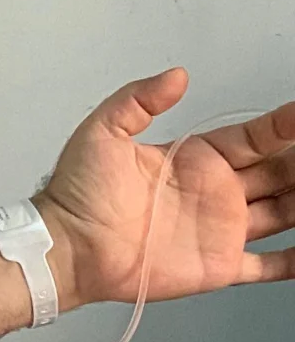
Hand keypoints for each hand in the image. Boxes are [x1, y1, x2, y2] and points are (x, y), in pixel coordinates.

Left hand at [35, 70, 294, 306]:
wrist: (69, 247)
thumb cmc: (77, 193)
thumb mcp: (102, 133)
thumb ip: (138, 100)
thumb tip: (176, 75)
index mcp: (196, 159)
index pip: (255, 138)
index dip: (285, 126)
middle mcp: (216, 192)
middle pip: (279, 172)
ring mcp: (221, 229)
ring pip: (284, 212)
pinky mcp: (220, 265)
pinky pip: (270, 265)